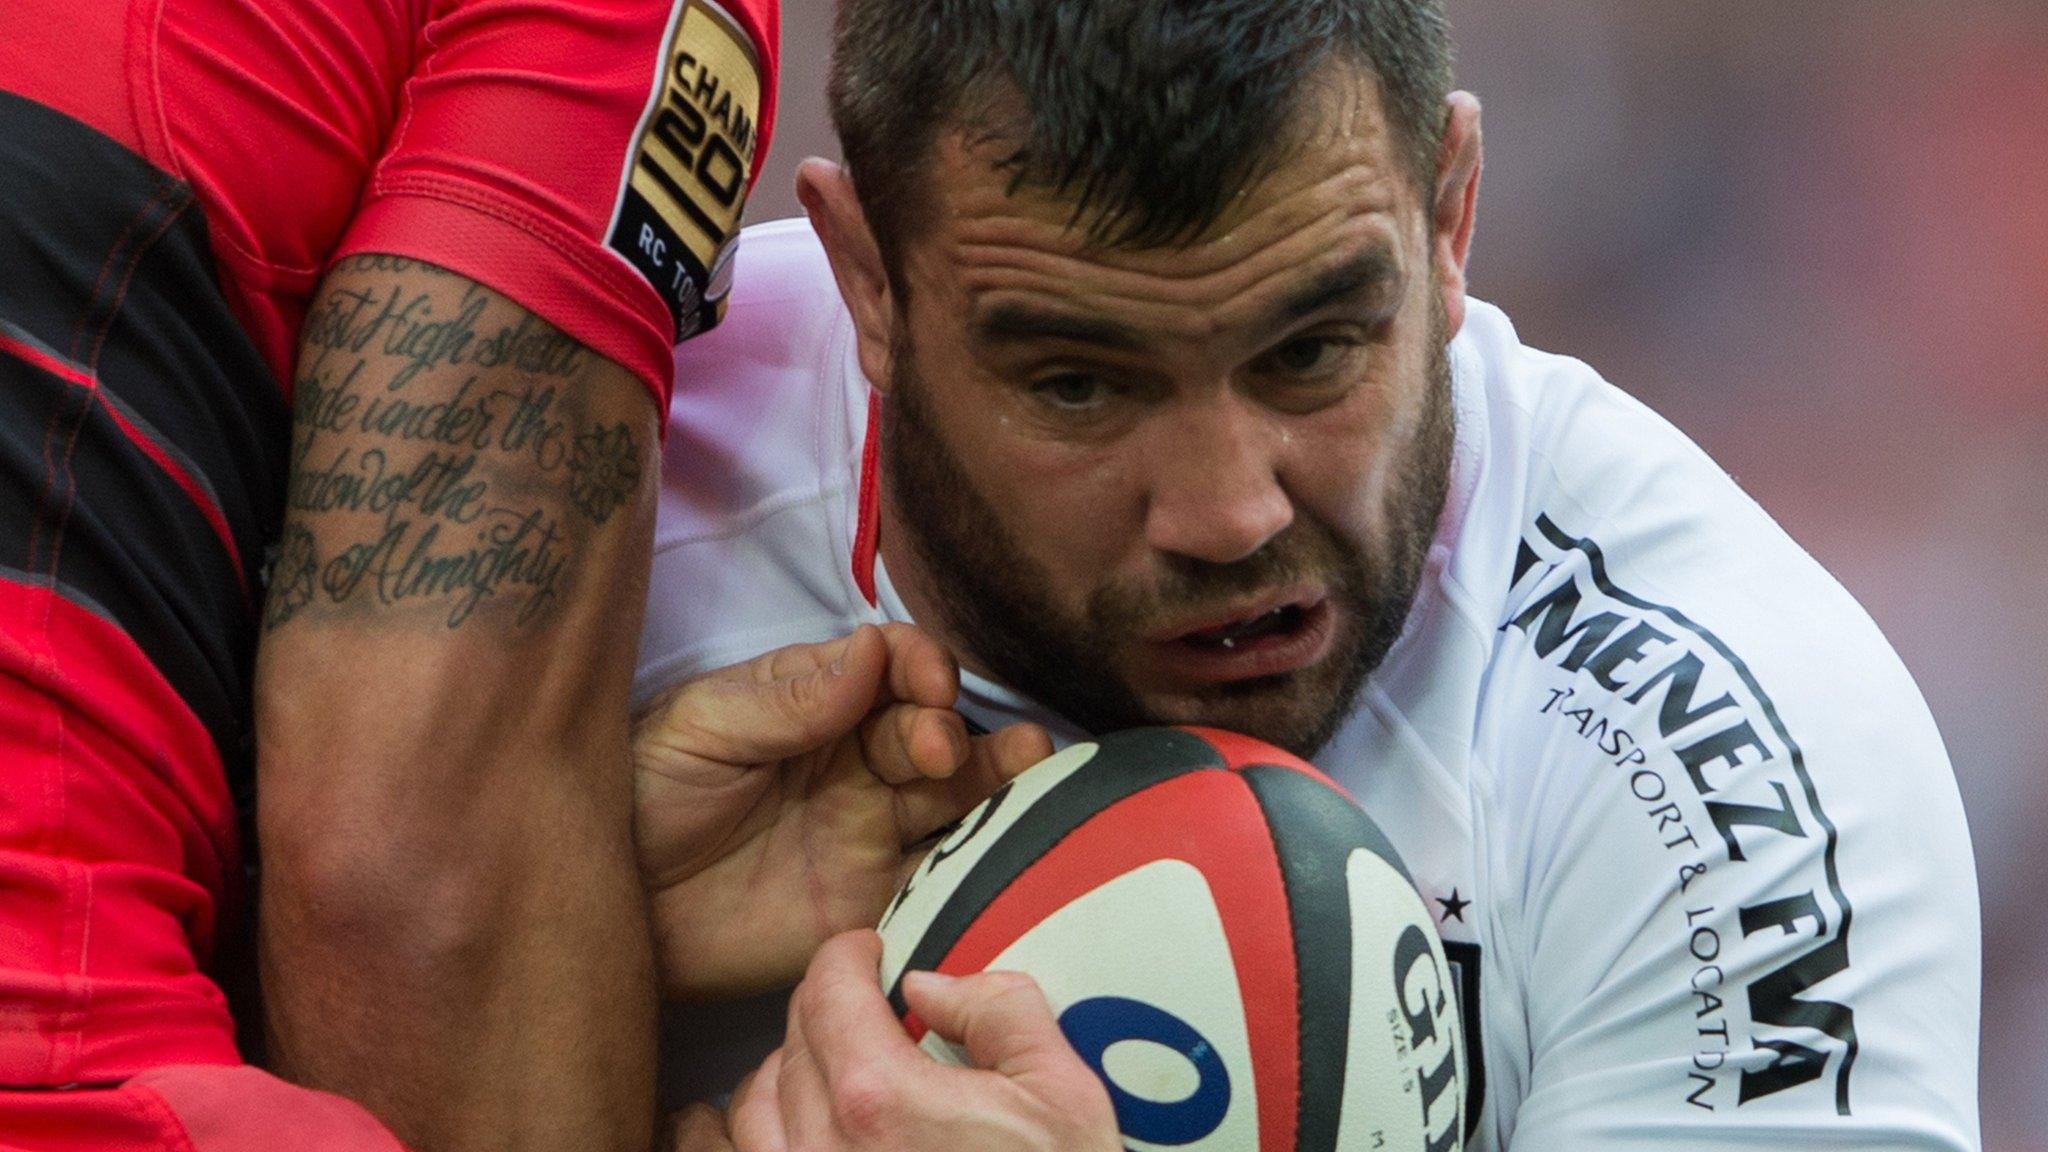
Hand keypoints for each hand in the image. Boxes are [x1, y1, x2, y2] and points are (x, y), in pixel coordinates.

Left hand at [633, 625, 1052, 998]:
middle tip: (935, 750)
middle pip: (930, 730)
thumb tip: (872, 647)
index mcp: (815, 702)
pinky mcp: (874, 900)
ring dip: (996, 777)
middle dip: (947, 730)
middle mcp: (855, 760)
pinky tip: (1010, 845)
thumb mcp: (700, 730)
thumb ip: (789, 699)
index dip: (918, 665)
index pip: (889, 666)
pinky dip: (984, 860)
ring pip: (955, 796)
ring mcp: (871, 830)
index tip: (924, 684)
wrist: (613, 911)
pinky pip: (944, 878)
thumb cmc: (642, 798)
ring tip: (1029, 764)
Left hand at [672, 930, 1120, 1151]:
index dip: (848, 956)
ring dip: (792, 1065)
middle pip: (793, 1039)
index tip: (868, 953)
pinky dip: (762, 1131)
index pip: (828, 991)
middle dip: (828, 1004)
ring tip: (836, 1060)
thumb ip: (999, 1014)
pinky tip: (795, 1122)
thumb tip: (935, 984)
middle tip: (865, 1000)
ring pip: (757, 1103)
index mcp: (881, 1100)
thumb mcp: (1062, 1099)